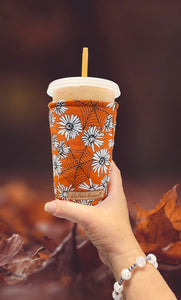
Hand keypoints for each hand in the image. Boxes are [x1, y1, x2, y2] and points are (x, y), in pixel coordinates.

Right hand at [44, 161, 142, 278]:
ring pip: (97, 194)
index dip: (105, 160)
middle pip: (103, 180)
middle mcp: (114, 199)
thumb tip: (49, 205)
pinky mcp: (104, 219)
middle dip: (91, 173)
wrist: (120, 256)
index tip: (92, 154)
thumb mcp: (88, 218)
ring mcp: (109, 209)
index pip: (113, 170)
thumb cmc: (111, 233)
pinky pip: (93, 205)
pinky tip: (74, 202)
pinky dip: (84, 201)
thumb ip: (68, 210)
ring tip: (72, 183)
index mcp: (116, 193)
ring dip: (86, 188)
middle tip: (77, 167)